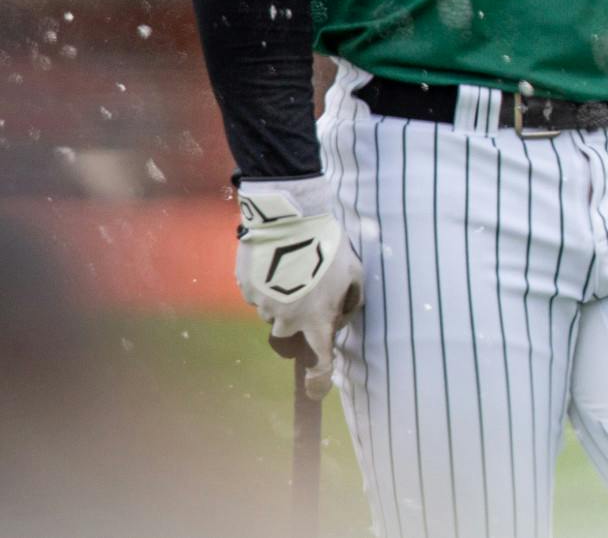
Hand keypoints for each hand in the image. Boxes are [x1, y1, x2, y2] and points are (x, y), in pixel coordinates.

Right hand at [235, 176, 362, 399]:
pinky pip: (259, 295)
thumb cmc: (329, 247)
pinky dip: (268, 285)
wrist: (291, 220)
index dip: (320, 380)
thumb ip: (351, 302)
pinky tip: (277, 262)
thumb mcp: (355, 273)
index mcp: (316, 320)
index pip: (321, 361)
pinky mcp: (247, 290)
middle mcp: (287, 321)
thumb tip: (341, 317)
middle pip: (291, 332)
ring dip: (284, 299)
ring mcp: (264, 307)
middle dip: (299, 317)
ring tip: (293, 268)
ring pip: (274, 313)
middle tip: (308, 289)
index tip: (316, 392)